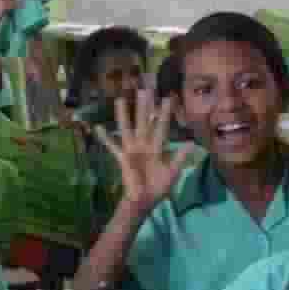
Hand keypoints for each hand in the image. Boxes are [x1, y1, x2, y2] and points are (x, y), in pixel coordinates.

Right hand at [93, 79, 186, 211]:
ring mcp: (132, 150)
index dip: (164, 113)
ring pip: (127, 128)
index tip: (167, 98)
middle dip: (144, 107)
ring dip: (124, 115)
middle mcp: (144, 144)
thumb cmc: (159, 186)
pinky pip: (113, 147)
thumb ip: (179, 158)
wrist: (144, 200)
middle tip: (144, 89)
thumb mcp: (172, 174)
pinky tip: (98, 128)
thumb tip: (191, 144)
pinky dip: (105, 138)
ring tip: (120, 100)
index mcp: (158, 147)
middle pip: (144, 122)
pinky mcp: (123, 158)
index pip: (161, 127)